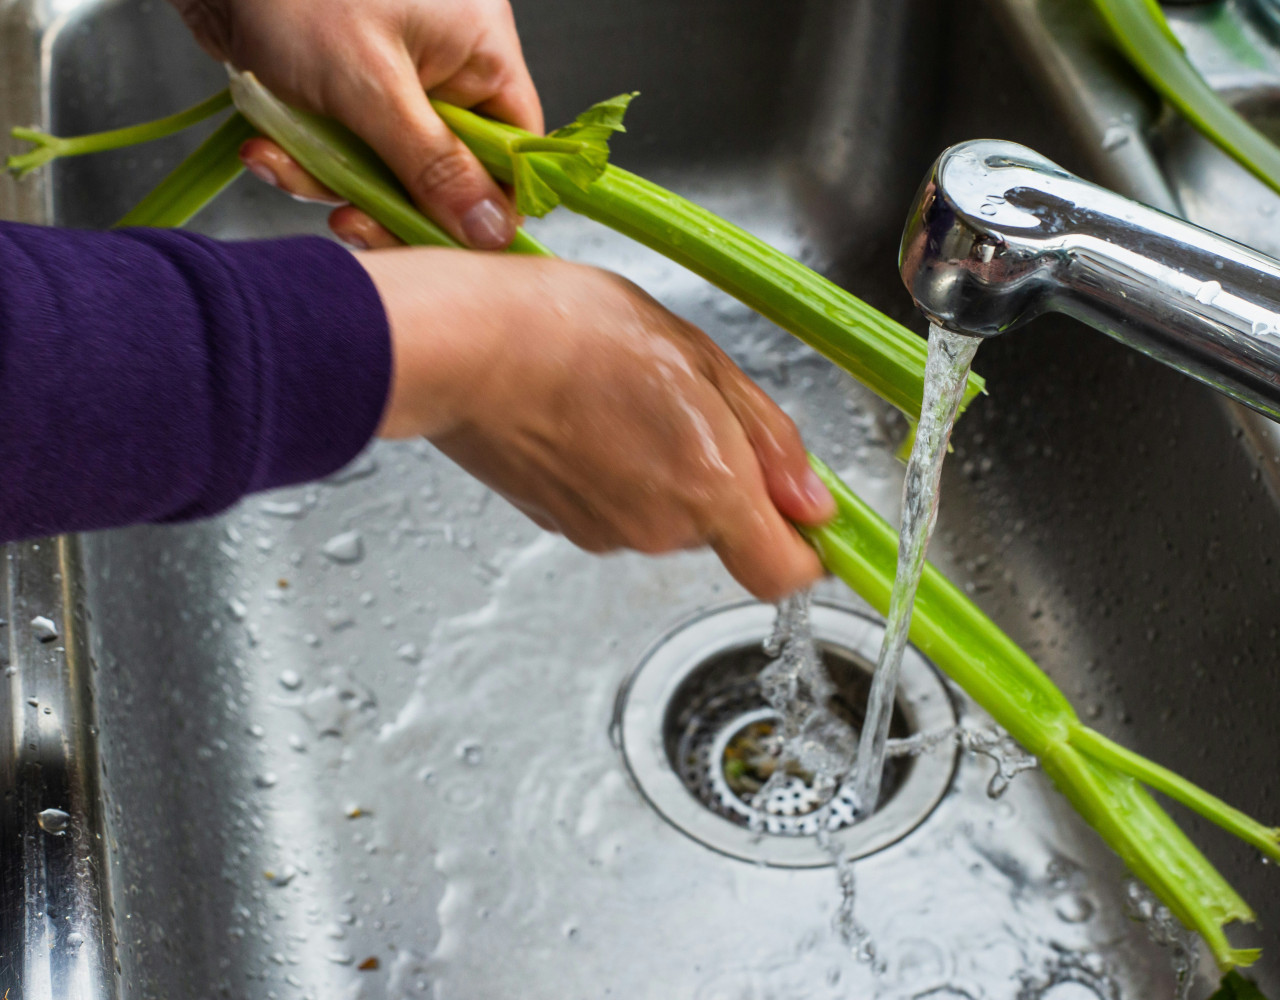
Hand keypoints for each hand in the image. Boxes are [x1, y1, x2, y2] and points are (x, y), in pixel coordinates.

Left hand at [172, 0, 540, 248]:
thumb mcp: (369, 85)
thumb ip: (433, 166)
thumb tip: (492, 231)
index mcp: (479, 51)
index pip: (513, 152)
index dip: (485, 206)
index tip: (442, 239)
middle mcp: (446, 67)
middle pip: (448, 174)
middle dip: (391, 203)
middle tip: (351, 221)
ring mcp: (394, 82)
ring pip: (388, 172)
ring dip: (332, 182)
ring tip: (282, 162)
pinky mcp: (346, 94)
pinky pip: (345, 154)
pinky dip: (304, 160)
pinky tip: (266, 146)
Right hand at [358, 248, 834, 599]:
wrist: (459, 349)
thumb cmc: (569, 332)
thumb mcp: (697, 357)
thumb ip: (767, 438)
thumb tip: (814, 504)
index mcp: (709, 485)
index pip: (786, 574)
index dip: (807, 550)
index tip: (809, 515)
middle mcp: (661, 528)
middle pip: (724, 529)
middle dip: (722, 474)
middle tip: (686, 400)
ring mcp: (606, 534)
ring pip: (668, 515)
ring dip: (665, 466)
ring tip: (624, 397)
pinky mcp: (562, 526)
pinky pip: (617, 507)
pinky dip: (617, 472)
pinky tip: (588, 417)